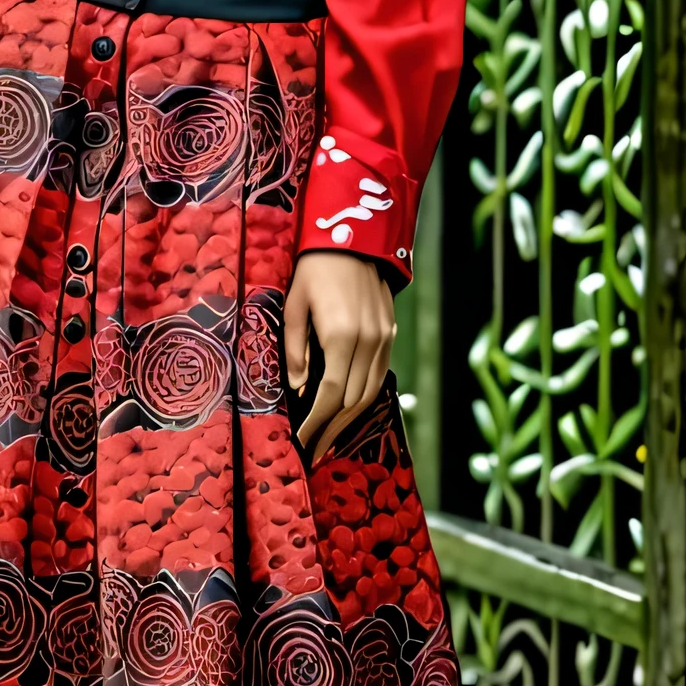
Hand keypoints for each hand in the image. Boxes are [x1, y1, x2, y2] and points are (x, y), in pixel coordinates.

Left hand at [284, 250, 395, 461]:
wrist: (354, 235)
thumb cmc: (315, 268)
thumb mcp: (295, 306)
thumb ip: (295, 350)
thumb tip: (296, 389)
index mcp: (342, 336)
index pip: (330, 395)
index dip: (315, 423)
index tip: (300, 441)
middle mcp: (369, 341)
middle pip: (353, 401)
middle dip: (332, 429)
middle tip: (313, 450)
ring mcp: (385, 338)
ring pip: (370, 392)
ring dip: (350, 419)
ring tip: (329, 437)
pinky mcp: (391, 333)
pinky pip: (379, 375)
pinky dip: (364, 397)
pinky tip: (348, 408)